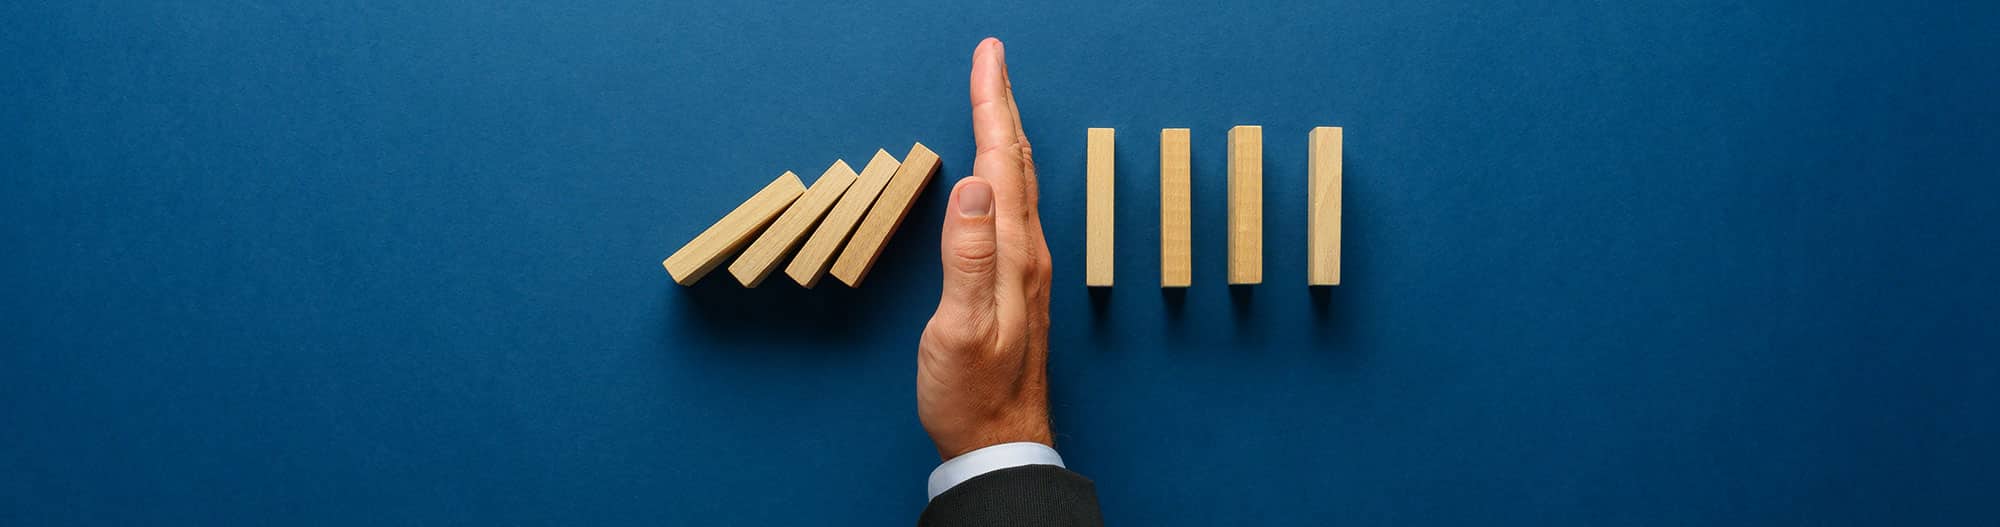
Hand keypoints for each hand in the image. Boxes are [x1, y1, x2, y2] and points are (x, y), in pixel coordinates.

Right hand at [917, 37, 1054, 459]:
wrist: (998, 440)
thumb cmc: (972, 392)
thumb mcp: (960, 328)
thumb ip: (967, 257)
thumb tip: (973, 185)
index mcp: (1011, 253)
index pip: (1000, 163)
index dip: (992, 106)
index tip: (988, 59)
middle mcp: (1026, 252)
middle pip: (1014, 162)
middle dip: (1000, 105)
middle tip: (990, 60)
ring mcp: (1025, 267)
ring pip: (1016, 182)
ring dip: (1004, 134)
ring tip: (994, 99)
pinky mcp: (1016, 282)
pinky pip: (1013, 207)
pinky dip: (1003, 171)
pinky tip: (998, 174)